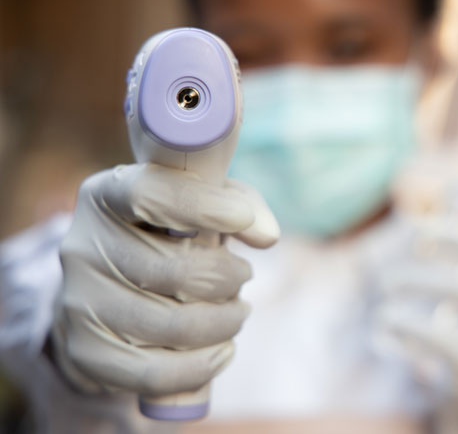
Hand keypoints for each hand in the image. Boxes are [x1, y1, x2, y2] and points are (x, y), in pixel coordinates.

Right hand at [52, 163, 278, 396]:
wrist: (112, 281)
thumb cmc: (169, 230)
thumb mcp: (199, 200)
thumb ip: (240, 202)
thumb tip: (266, 235)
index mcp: (107, 196)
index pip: (147, 195)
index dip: (201, 206)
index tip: (242, 218)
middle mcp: (84, 247)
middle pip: (173, 270)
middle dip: (227, 278)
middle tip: (244, 275)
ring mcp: (80, 302)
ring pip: (172, 325)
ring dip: (224, 322)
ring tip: (238, 312)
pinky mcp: (88, 350)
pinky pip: (154, 372)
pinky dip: (202, 366)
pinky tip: (224, 350)